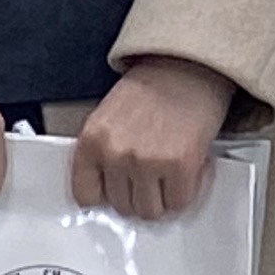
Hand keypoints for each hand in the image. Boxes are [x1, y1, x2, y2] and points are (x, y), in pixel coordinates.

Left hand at [73, 57, 237, 220]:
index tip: (116, 192)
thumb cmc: (155, 85)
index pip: (85, 195)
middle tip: (152, 174)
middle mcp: (115, 153)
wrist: (190, 63)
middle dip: (138, 193)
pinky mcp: (179, 166)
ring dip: (162, 197)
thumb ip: (107, 151)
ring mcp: (147, 162)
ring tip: (169, 172)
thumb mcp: (112, 115)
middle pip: (121, 207)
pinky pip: (179, 202)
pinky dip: (186, 190)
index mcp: (92, 139)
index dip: (106, 194)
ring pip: (150, 211)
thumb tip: (111, 186)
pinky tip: (188, 168)